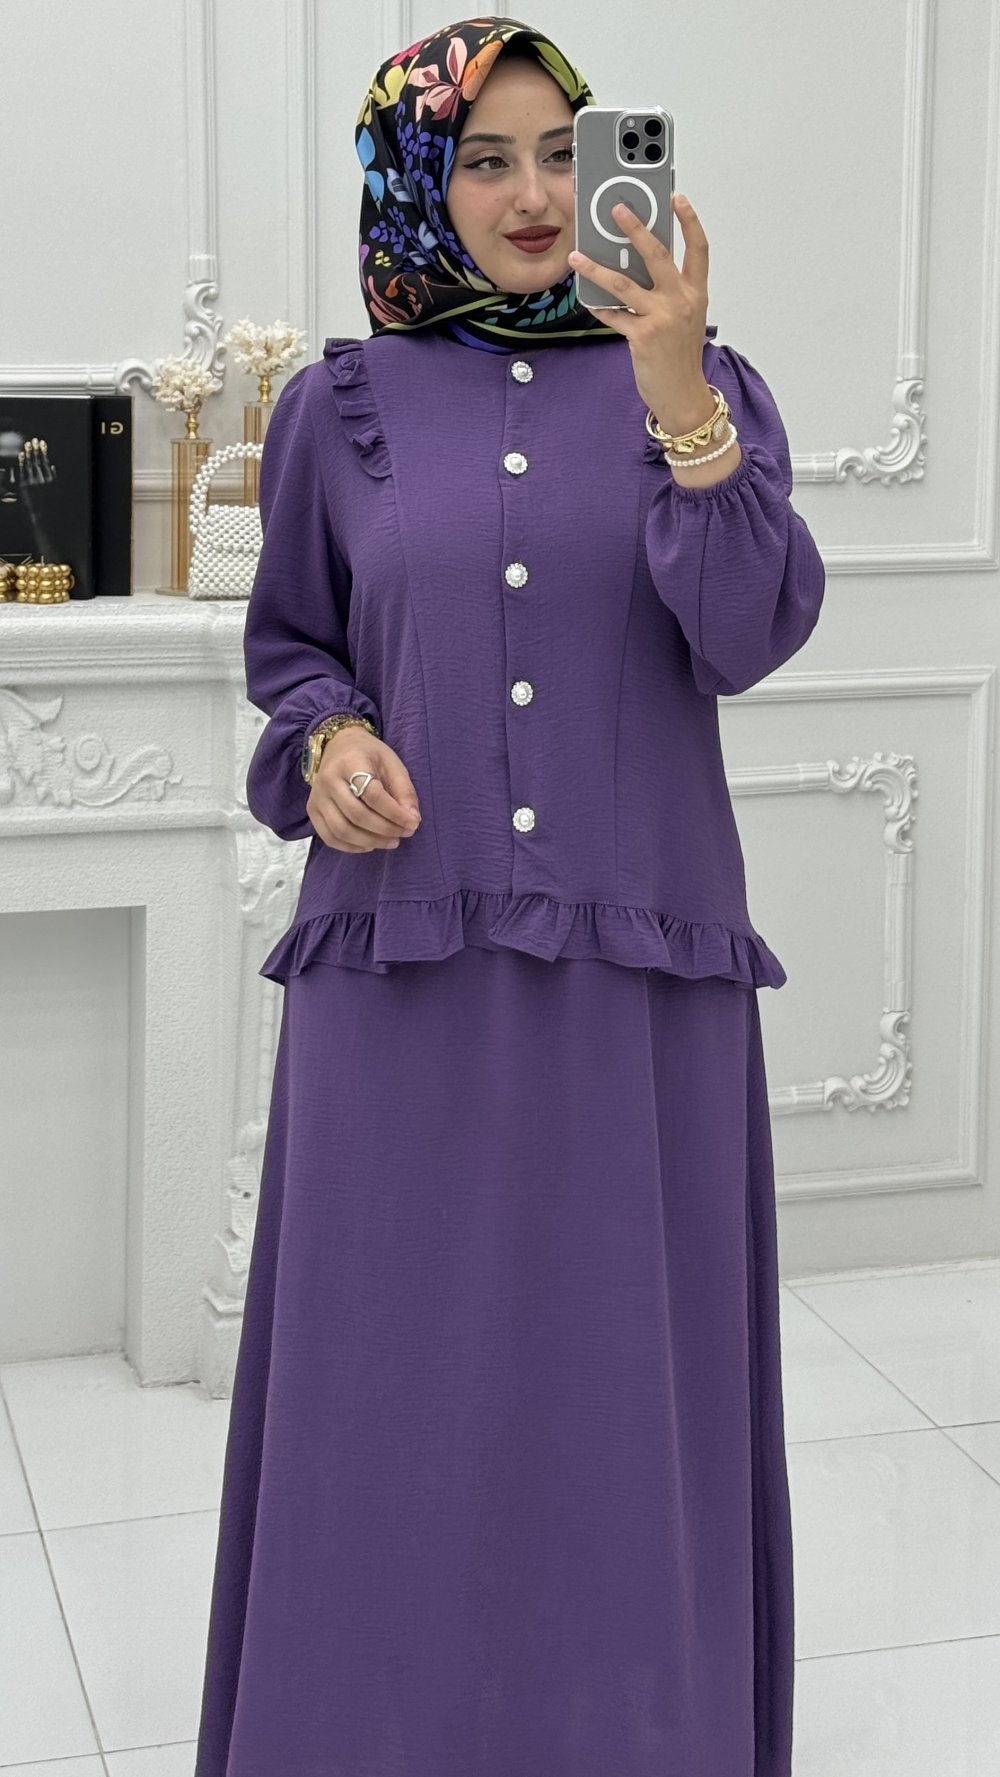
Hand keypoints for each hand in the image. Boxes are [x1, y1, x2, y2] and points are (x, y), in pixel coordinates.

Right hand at [308, 725, 421, 852]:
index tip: (413, 823)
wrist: (339, 746)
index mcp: (350, 762)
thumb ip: (404, 790)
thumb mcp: (392, 764)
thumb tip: (412, 819)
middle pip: (357, 815)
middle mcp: (328, 779)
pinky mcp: (312, 810)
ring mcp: (317, 797)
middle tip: (404, 833)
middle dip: (385, 830)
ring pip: (342, 830)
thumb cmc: (369, 755)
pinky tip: (370, 845)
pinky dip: (351, 847)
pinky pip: (329, 837)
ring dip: (370, 841)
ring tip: (391, 841)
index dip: (394, 813)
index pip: (372, 794)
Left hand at [568, 194, 711, 429]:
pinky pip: (613, 315)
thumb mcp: (685, 317)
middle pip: (657, 254)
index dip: (689, 221)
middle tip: (617, 209)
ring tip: (577, 257)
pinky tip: (588, 301)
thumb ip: (669, 291)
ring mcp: (662, 318)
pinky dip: (599, 308)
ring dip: (596, 268)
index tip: (676, 198)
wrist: (682, 395)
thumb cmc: (680, 355)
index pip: (699, 249)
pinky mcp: (643, 336)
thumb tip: (637, 265)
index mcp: (696, 293)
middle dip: (636, 227)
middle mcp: (682, 301)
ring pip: (624, 283)